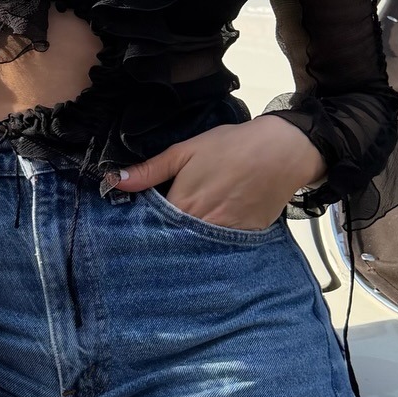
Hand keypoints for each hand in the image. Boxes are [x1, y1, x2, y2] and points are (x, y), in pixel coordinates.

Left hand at [112, 115, 326, 229]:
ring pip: (196, 248)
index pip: (151, 227)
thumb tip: (115, 181)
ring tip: (182, 237)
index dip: (142, 226)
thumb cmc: (231, 147)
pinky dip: (213, 245)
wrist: (282, 151)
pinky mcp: (244, 239)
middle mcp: (201, 227)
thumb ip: (150, 170)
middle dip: (163, 239)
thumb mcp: (186, 151)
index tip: (135, 226)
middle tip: (156, 234)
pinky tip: (208, 238)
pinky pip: (222, 249)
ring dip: (186, 244)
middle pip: (172, 241)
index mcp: (182, 205)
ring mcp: (225, 236)